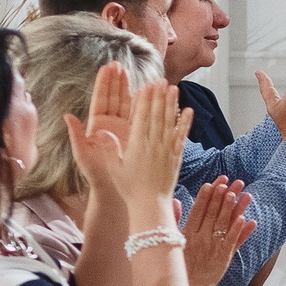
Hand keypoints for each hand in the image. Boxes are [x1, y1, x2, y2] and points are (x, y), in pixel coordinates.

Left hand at [64, 62, 134, 200]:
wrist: (113, 189)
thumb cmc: (96, 174)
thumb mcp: (83, 155)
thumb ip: (76, 136)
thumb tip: (68, 116)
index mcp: (97, 125)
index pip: (101, 100)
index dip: (104, 84)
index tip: (106, 68)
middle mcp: (110, 124)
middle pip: (113, 97)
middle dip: (115, 80)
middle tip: (118, 63)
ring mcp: (123, 129)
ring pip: (126, 103)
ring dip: (128, 87)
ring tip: (130, 71)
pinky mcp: (135, 135)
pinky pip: (138, 115)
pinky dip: (142, 103)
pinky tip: (146, 90)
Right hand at [119, 81, 191, 214]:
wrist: (149, 206)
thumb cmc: (128, 188)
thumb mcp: (113, 167)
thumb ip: (106, 148)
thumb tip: (97, 131)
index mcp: (137, 145)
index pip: (142, 116)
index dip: (145, 99)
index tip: (147, 85)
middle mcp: (154, 145)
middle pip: (157, 115)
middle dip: (159, 96)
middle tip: (161, 79)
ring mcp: (167, 150)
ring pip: (170, 122)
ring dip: (172, 104)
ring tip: (174, 88)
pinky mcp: (176, 157)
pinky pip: (182, 136)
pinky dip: (185, 123)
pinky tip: (188, 110)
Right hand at [180, 178, 256, 285]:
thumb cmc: (179, 266)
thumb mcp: (172, 242)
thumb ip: (174, 220)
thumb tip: (174, 201)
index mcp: (188, 233)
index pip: (198, 210)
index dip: (206, 196)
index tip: (214, 183)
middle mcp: (201, 238)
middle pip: (214, 213)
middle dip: (223, 195)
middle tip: (231, 181)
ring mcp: (214, 248)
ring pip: (225, 224)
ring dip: (233, 208)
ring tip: (241, 193)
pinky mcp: (224, 258)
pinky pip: (234, 242)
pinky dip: (240, 230)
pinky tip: (246, 219)